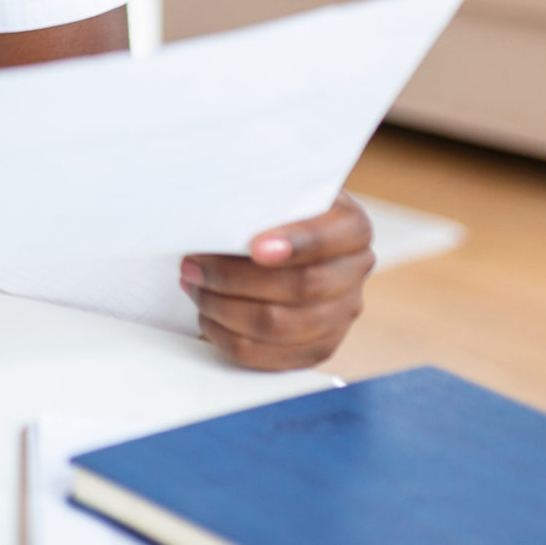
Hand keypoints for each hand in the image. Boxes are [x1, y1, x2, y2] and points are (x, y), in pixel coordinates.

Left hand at [183, 191, 373, 370]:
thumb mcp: (273, 189)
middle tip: (192, 264)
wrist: (271, 237)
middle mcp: (353, 272)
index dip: (297, 244)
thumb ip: (260, 197)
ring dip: (224, 307)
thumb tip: (221, 212)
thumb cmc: (267, 208)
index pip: (333, 237)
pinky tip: (206, 316)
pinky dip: (227, 337)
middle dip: (236, 277)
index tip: (255, 247)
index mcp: (350, 227)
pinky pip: (268, 357)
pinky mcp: (316, 348)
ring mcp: (340, 315)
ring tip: (193, 286)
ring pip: (280, 325)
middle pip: (303, 287)